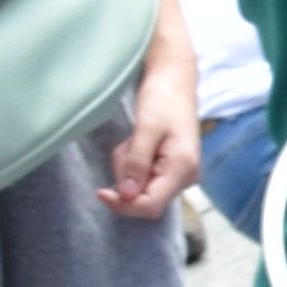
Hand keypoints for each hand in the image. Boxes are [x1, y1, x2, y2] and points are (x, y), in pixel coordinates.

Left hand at [104, 27, 205, 217]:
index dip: (124, 204)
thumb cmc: (163, 99)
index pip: (150, 205)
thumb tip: (126, 196)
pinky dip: (133, 162)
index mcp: (183, 169)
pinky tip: (138, 141)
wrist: (175, 81)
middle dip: (126, 177)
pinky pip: (144, 177)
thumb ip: (137, 163)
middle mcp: (186, 177)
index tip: (100, 192)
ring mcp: (179, 175)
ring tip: (134, 137)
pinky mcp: (171, 170)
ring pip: (141, 187)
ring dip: (128, 166)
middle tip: (126, 145)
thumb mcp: (146, 128)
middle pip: (144, 198)